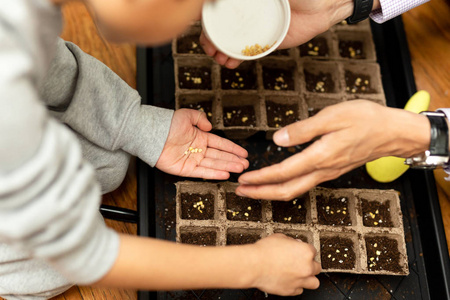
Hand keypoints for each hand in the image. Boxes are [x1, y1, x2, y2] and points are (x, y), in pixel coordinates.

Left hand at [155, 109, 248, 179]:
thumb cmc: (167, 124)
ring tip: (240, 169)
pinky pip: (202, 172)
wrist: (152, 134)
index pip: (220, 144)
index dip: (233, 149)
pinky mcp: (185, 169)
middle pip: (220, 156)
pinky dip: (214, 174)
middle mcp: (198, 150)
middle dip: (233, 160)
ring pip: (214, 164)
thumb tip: (210, 127)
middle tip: (246, 165)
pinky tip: (225, 174)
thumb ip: (199, 118)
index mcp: (200, 137)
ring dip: (227, 167)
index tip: (243, 153)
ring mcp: (192, 160)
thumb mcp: (186, 115)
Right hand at [200, 0, 356, 68]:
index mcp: (245, 1)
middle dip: (213, 41)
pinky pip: (248, 52)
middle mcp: (248, 14)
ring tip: (220, 59)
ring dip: (222, 52)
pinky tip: (230, 63)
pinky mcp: (266, 42)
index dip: (210, 23)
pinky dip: (237, 59)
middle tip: (211, 50)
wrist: (323, 5)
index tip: (205, 31)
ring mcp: (256, 29)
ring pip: (233, 42)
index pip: (220, 11)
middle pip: (223, 29)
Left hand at [236, 100, 428, 199]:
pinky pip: (304, 184)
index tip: (243, 179)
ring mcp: (328, 173)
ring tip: (253, 188)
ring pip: (295, 190)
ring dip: (271, 191)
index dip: (260, 178)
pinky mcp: (332, 170)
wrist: (393, 132)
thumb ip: (304, 129)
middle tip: (240, 191)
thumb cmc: (366, 120)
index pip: (283, 173)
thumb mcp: (333, 116)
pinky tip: (278, 179)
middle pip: (286, 190)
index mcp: (320, 157)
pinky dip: (285, 185)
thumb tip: (278, 139)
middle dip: (261, 193)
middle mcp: (323, 170)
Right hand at [251, 234, 320, 295]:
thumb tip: (294, 244)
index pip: (313, 251)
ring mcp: (300, 280)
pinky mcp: (291, 290)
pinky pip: (300, 290)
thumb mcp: (279, 237)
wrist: (254, 265)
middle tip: (301, 263)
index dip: (305, 251)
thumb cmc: (264, 251)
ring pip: (314, 283)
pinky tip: (290, 280)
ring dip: (309, 278)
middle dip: (310, 265)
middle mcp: (306, 267)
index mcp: (306, 252)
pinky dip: (296, 286)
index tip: (300, 252)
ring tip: (301, 275)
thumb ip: (291, 241)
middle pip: (317, 267)